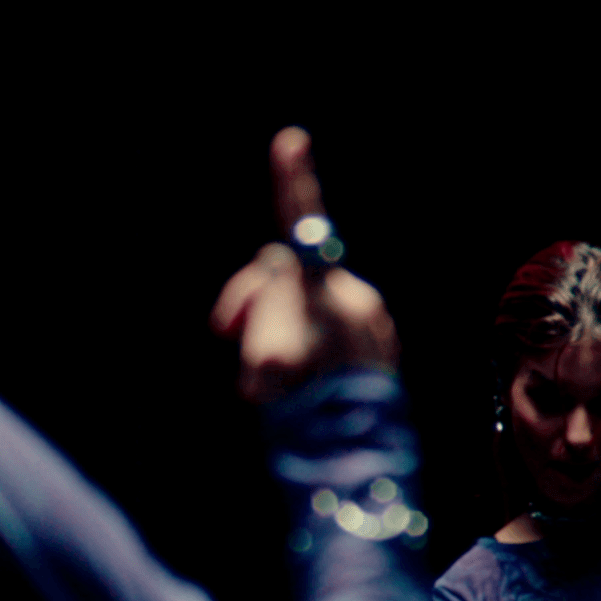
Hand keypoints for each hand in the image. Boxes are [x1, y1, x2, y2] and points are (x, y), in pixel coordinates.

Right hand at [210, 127, 398, 401]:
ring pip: (305, 312)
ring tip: (261, 386)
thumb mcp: (268, 351)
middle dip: (254, 302)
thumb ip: (265, 297)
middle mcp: (358, 301)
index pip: (305, 227)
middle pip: (290, 278)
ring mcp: (370, 328)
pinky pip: (328, 339)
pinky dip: (304, 353)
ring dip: (275, 336)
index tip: (291, 140)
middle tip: (224, 334)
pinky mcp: (377, 355)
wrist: (347, 460)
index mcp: (332, 293)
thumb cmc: (302, 406)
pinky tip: (293, 390)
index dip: (293, 183)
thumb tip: (276, 268)